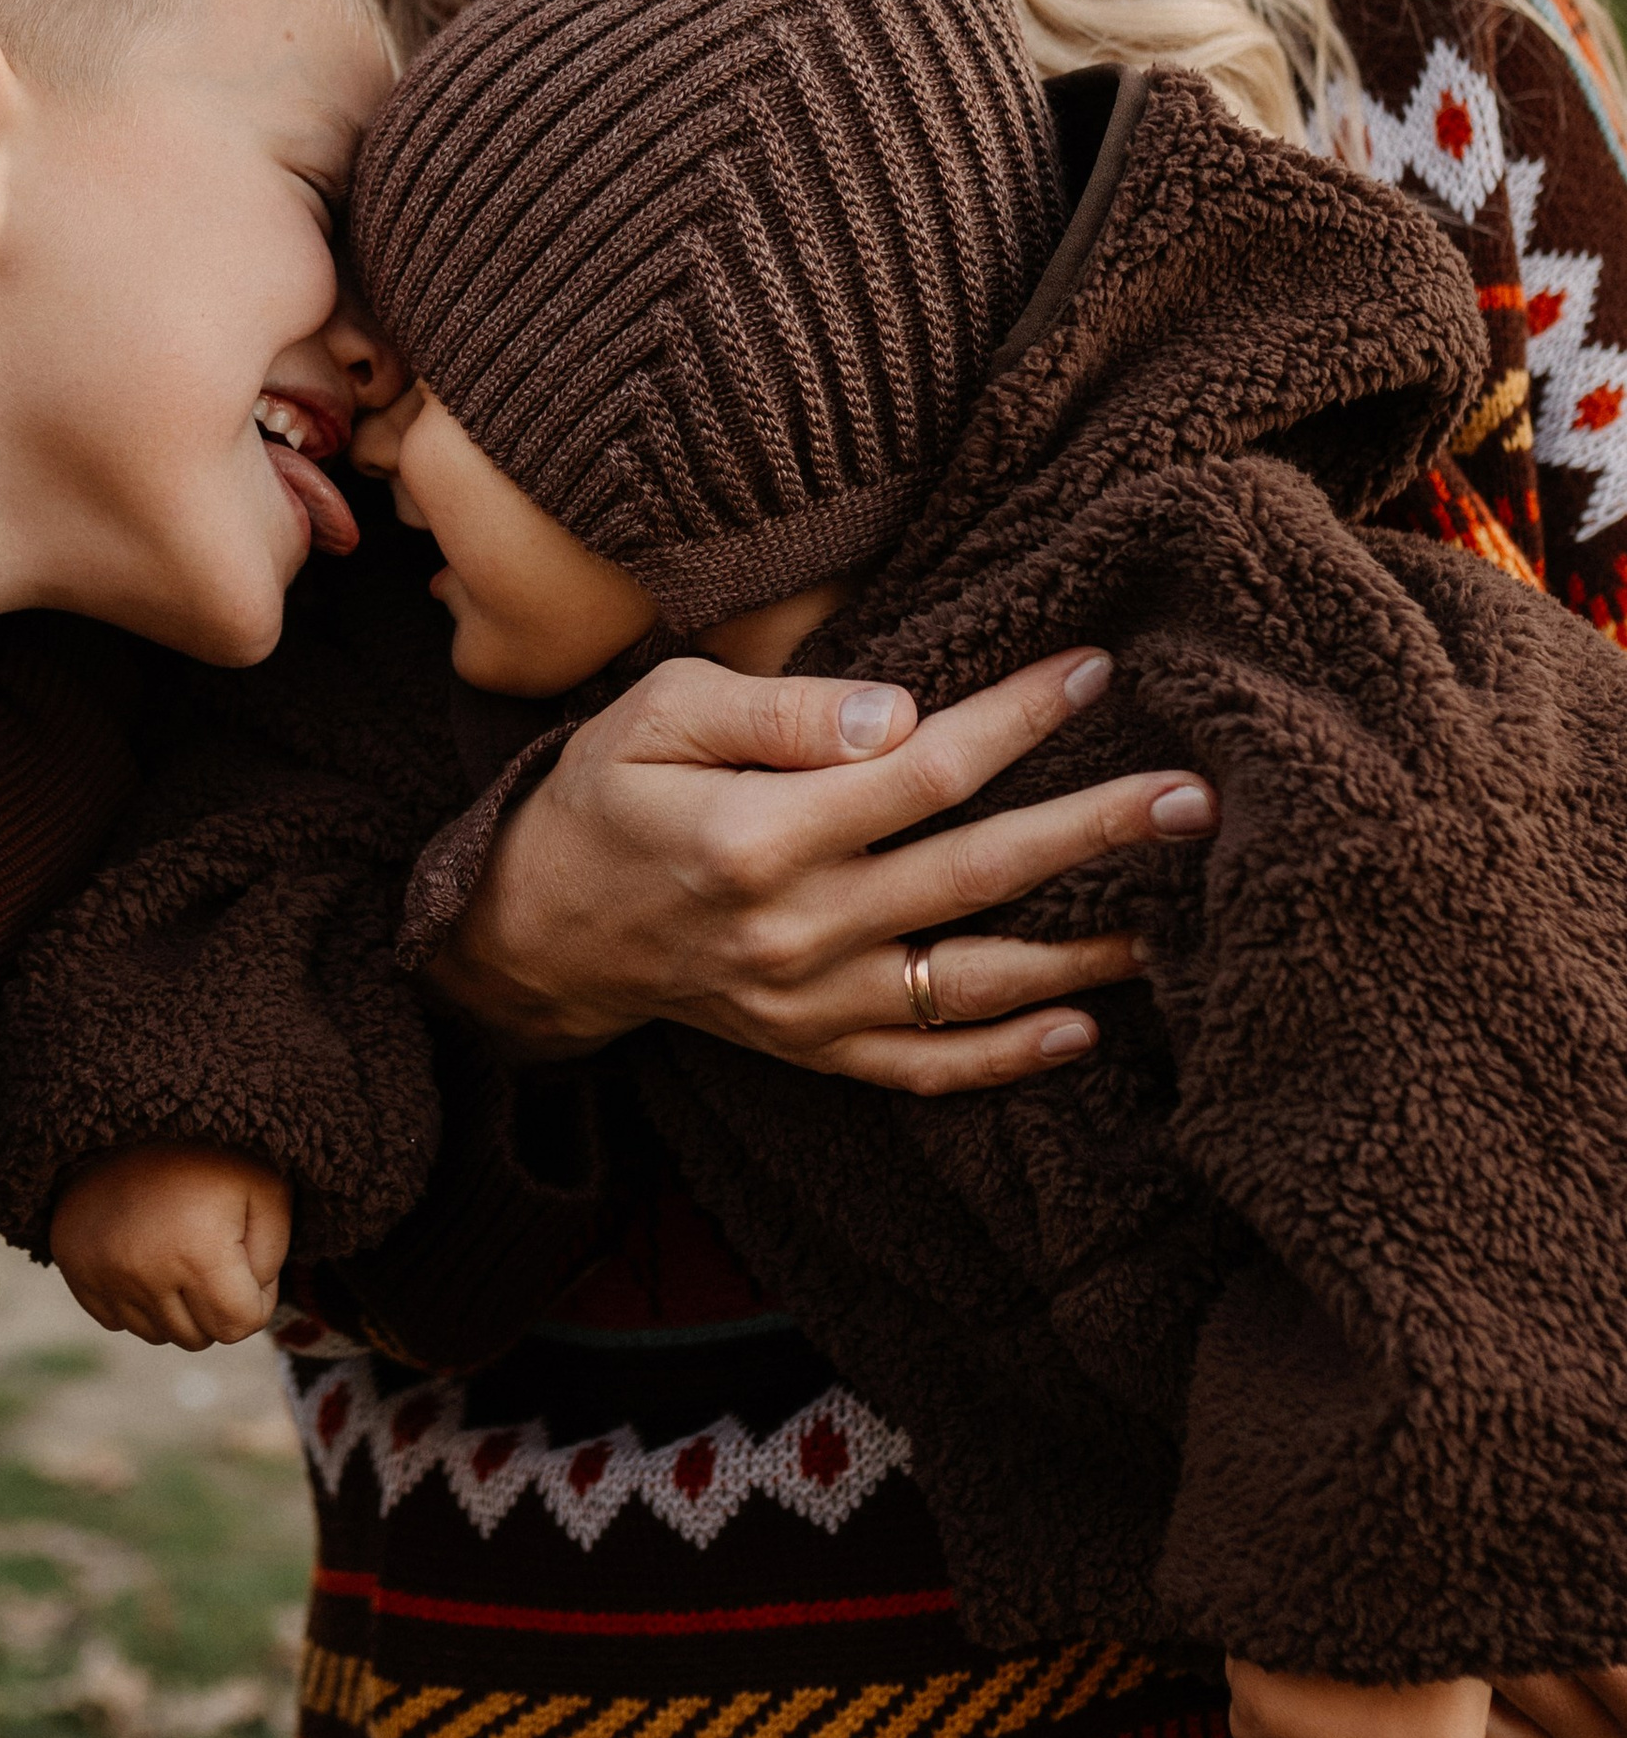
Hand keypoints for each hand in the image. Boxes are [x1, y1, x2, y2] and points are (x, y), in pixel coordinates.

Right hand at [50, 1142, 292, 1349]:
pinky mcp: (74, 1268)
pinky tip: (146, 1255)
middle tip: (215, 1253)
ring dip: (177, 1308)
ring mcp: (103, 1273)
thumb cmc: (212, 1151)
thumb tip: (251, 1304)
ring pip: (157, 1334)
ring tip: (180, 1250)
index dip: (256, 1298)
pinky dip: (137, 1301)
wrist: (130, 1111)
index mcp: (197, 1253)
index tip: (249, 1260)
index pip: (240, 1325)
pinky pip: (117, 1321)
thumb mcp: (267, 1190)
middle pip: (198, 1338)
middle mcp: (143, 1272)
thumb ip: (273, 1257)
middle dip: (216, 1306)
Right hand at [434, 647, 1214, 1093]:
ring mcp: (807, 1005)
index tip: (1094, 670)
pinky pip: (926, 1067)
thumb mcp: (656, 714)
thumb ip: (774, 709)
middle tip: (1195, 799)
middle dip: (1093, 833)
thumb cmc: (607, 795)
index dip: (1015, 720)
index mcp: (756, 837)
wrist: (542, 930)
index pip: (921, 772)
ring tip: (1178, 920)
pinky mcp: (810, 1051)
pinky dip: (1008, 1057)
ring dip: (1083, 954)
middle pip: (975, 874)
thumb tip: (895, 714)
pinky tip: (1085, 1026)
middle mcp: (793, 932)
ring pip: (971, 984)